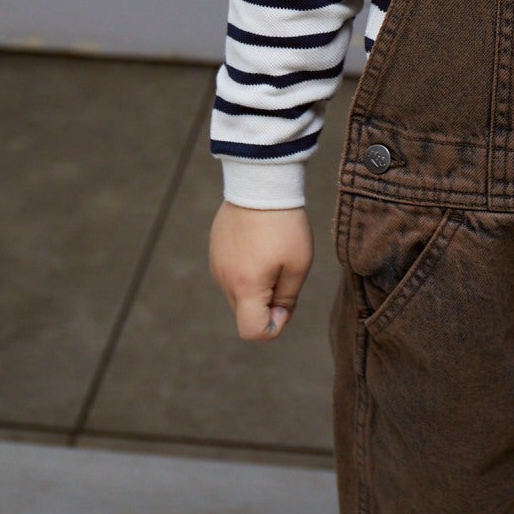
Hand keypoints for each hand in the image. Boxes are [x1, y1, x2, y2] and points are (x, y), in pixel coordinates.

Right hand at [209, 200, 312, 342]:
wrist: (260, 182)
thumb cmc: (284, 224)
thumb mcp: (298, 263)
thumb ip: (288, 299)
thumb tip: (277, 318)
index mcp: (245, 287)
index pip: (252, 331)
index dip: (273, 327)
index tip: (286, 303)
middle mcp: (224, 280)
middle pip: (246, 313)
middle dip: (267, 304)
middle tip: (285, 272)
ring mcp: (216, 264)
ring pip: (239, 293)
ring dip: (256, 285)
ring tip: (272, 251)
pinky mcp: (215, 250)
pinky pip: (231, 273)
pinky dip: (246, 269)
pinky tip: (259, 243)